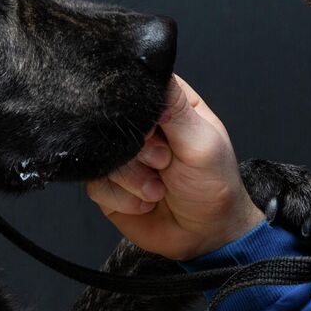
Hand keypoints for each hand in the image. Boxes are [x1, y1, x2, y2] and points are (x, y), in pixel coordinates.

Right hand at [86, 75, 264, 259]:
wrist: (205, 235)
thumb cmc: (214, 185)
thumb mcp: (202, 143)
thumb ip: (176, 109)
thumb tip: (153, 74)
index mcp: (168, 106)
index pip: (138, 85)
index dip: (139, 108)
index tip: (155, 130)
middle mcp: (142, 128)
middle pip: (113, 122)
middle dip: (139, 150)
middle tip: (164, 163)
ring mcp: (122, 156)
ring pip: (102, 154)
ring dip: (133, 178)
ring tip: (159, 188)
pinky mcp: (108, 184)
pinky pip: (96, 183)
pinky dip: (123, 198)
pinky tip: (145, 202)